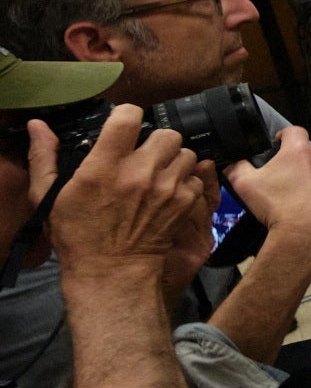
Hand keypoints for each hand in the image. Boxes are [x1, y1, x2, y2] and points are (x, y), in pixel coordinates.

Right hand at [35, 112, 213, 295]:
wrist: (111, 271)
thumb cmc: (77, 234)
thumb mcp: (48, 196)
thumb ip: (44, 157)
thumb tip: (38, 126)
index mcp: (104, 166)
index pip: (128, 118)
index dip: (127, 116)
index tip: (123, 126)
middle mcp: (139, 172)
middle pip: (166, 134)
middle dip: (155, 143)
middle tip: (143, 157)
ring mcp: (166, 188)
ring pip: (185, 154)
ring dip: (173, 162)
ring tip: (157, 176)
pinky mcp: (184, 203)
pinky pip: (194, 179)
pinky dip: (185, 183)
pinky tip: (168, 194)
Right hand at [224, 127, 310, 260]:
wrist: (304, 234)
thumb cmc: (276, 208)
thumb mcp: (244, 184)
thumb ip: (236, 166)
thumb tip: (232, 160)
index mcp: (298, 149)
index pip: (293, 131)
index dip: (284, 137)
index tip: (280, 145)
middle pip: (310, 150)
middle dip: (301, 160)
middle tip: (291, 177)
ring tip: (307, 190)